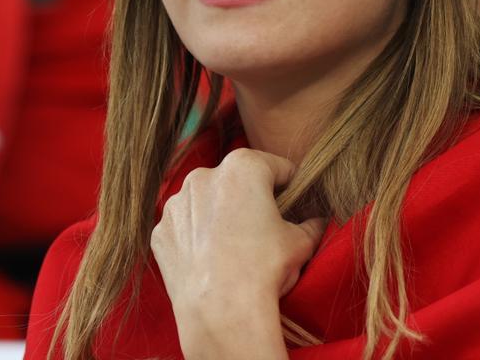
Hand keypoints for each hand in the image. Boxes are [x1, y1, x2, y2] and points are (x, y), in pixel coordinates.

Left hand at [150, 148, 326, 358]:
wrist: (220, 312)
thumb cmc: (263, 270)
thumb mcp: (301, 243)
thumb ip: (311, 224)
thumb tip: (318, 221)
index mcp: (243, 167)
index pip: (277, 168)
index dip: (291, 186)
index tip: (294, 203)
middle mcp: (204, 175)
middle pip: (237, 182)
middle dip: (251, 200)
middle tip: (263, 230)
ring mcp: (177, 203)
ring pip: (207, 202)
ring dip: (220, 217)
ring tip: (234, 249)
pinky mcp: (161, 232)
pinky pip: (184, 228)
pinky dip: (196, 239)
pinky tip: (210, 261)